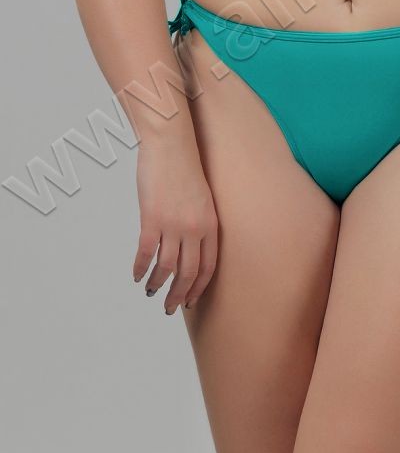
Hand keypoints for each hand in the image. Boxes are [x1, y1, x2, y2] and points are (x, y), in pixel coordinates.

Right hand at [133, 127, 218, 314]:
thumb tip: (187, 246)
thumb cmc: (186, 168)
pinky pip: (146, 252)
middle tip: (169, 308)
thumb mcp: (202, 198)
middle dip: (178, 295)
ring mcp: (173, 224)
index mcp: (211, 224)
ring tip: (150, 292)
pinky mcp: (152, 218)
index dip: (198, 287)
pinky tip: (136, 275)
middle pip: (188, 273)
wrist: (172, 144)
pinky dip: (140, 268)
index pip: (208, 266)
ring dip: (157, 284)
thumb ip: (198, 222)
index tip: (191, 300)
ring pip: (166, 267)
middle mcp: (195, 228)